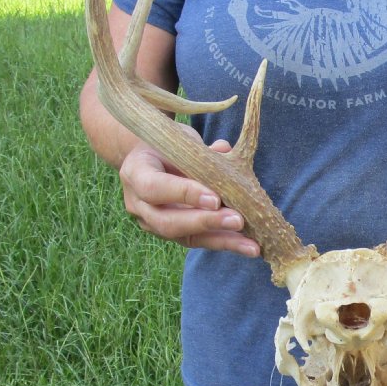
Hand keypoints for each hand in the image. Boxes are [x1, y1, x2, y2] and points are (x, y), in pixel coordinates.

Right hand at [118, 130, 259, 256]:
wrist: (149, 157)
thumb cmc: (166, 144)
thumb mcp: (178, 140)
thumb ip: (200, 149)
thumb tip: (225, 150)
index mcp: (136, 172)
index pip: (155, 188)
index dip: (184, 194)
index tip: (215, 199)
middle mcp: (138, 204)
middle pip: (168, 222)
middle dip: (206, 223)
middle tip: (238, 221)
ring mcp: (152, 223)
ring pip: (185, 238)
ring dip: (222, 241)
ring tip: (250, 245)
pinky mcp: (171, 234)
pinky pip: (198, 241)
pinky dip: (225, 242)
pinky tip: (248, 246)